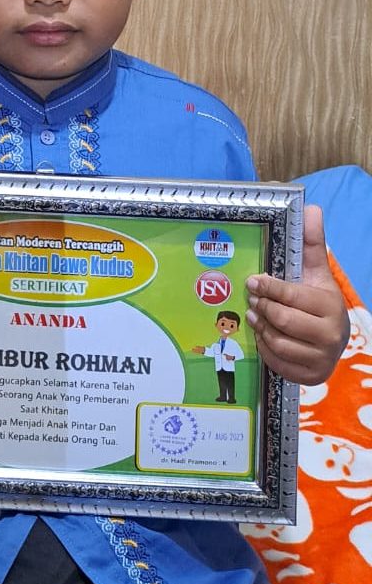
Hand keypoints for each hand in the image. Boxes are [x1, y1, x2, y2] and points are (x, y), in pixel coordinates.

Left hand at [244, 204, 349, 385]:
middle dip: (262, 307)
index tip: (253, 280)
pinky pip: (276, 361)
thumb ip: (312, 243)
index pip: (291, 296)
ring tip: (256, 316)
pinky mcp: (310, 376)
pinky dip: (265, 348)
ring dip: (260, 328)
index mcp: (330, 305)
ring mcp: (321, 358)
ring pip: (276, 341)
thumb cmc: (317, 302)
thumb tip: (310, 208)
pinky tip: (264, 336)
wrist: (332, 340)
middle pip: (281, 319)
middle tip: (252, 300)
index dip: (268, 287)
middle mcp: (330, 334)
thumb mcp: (316, 273)